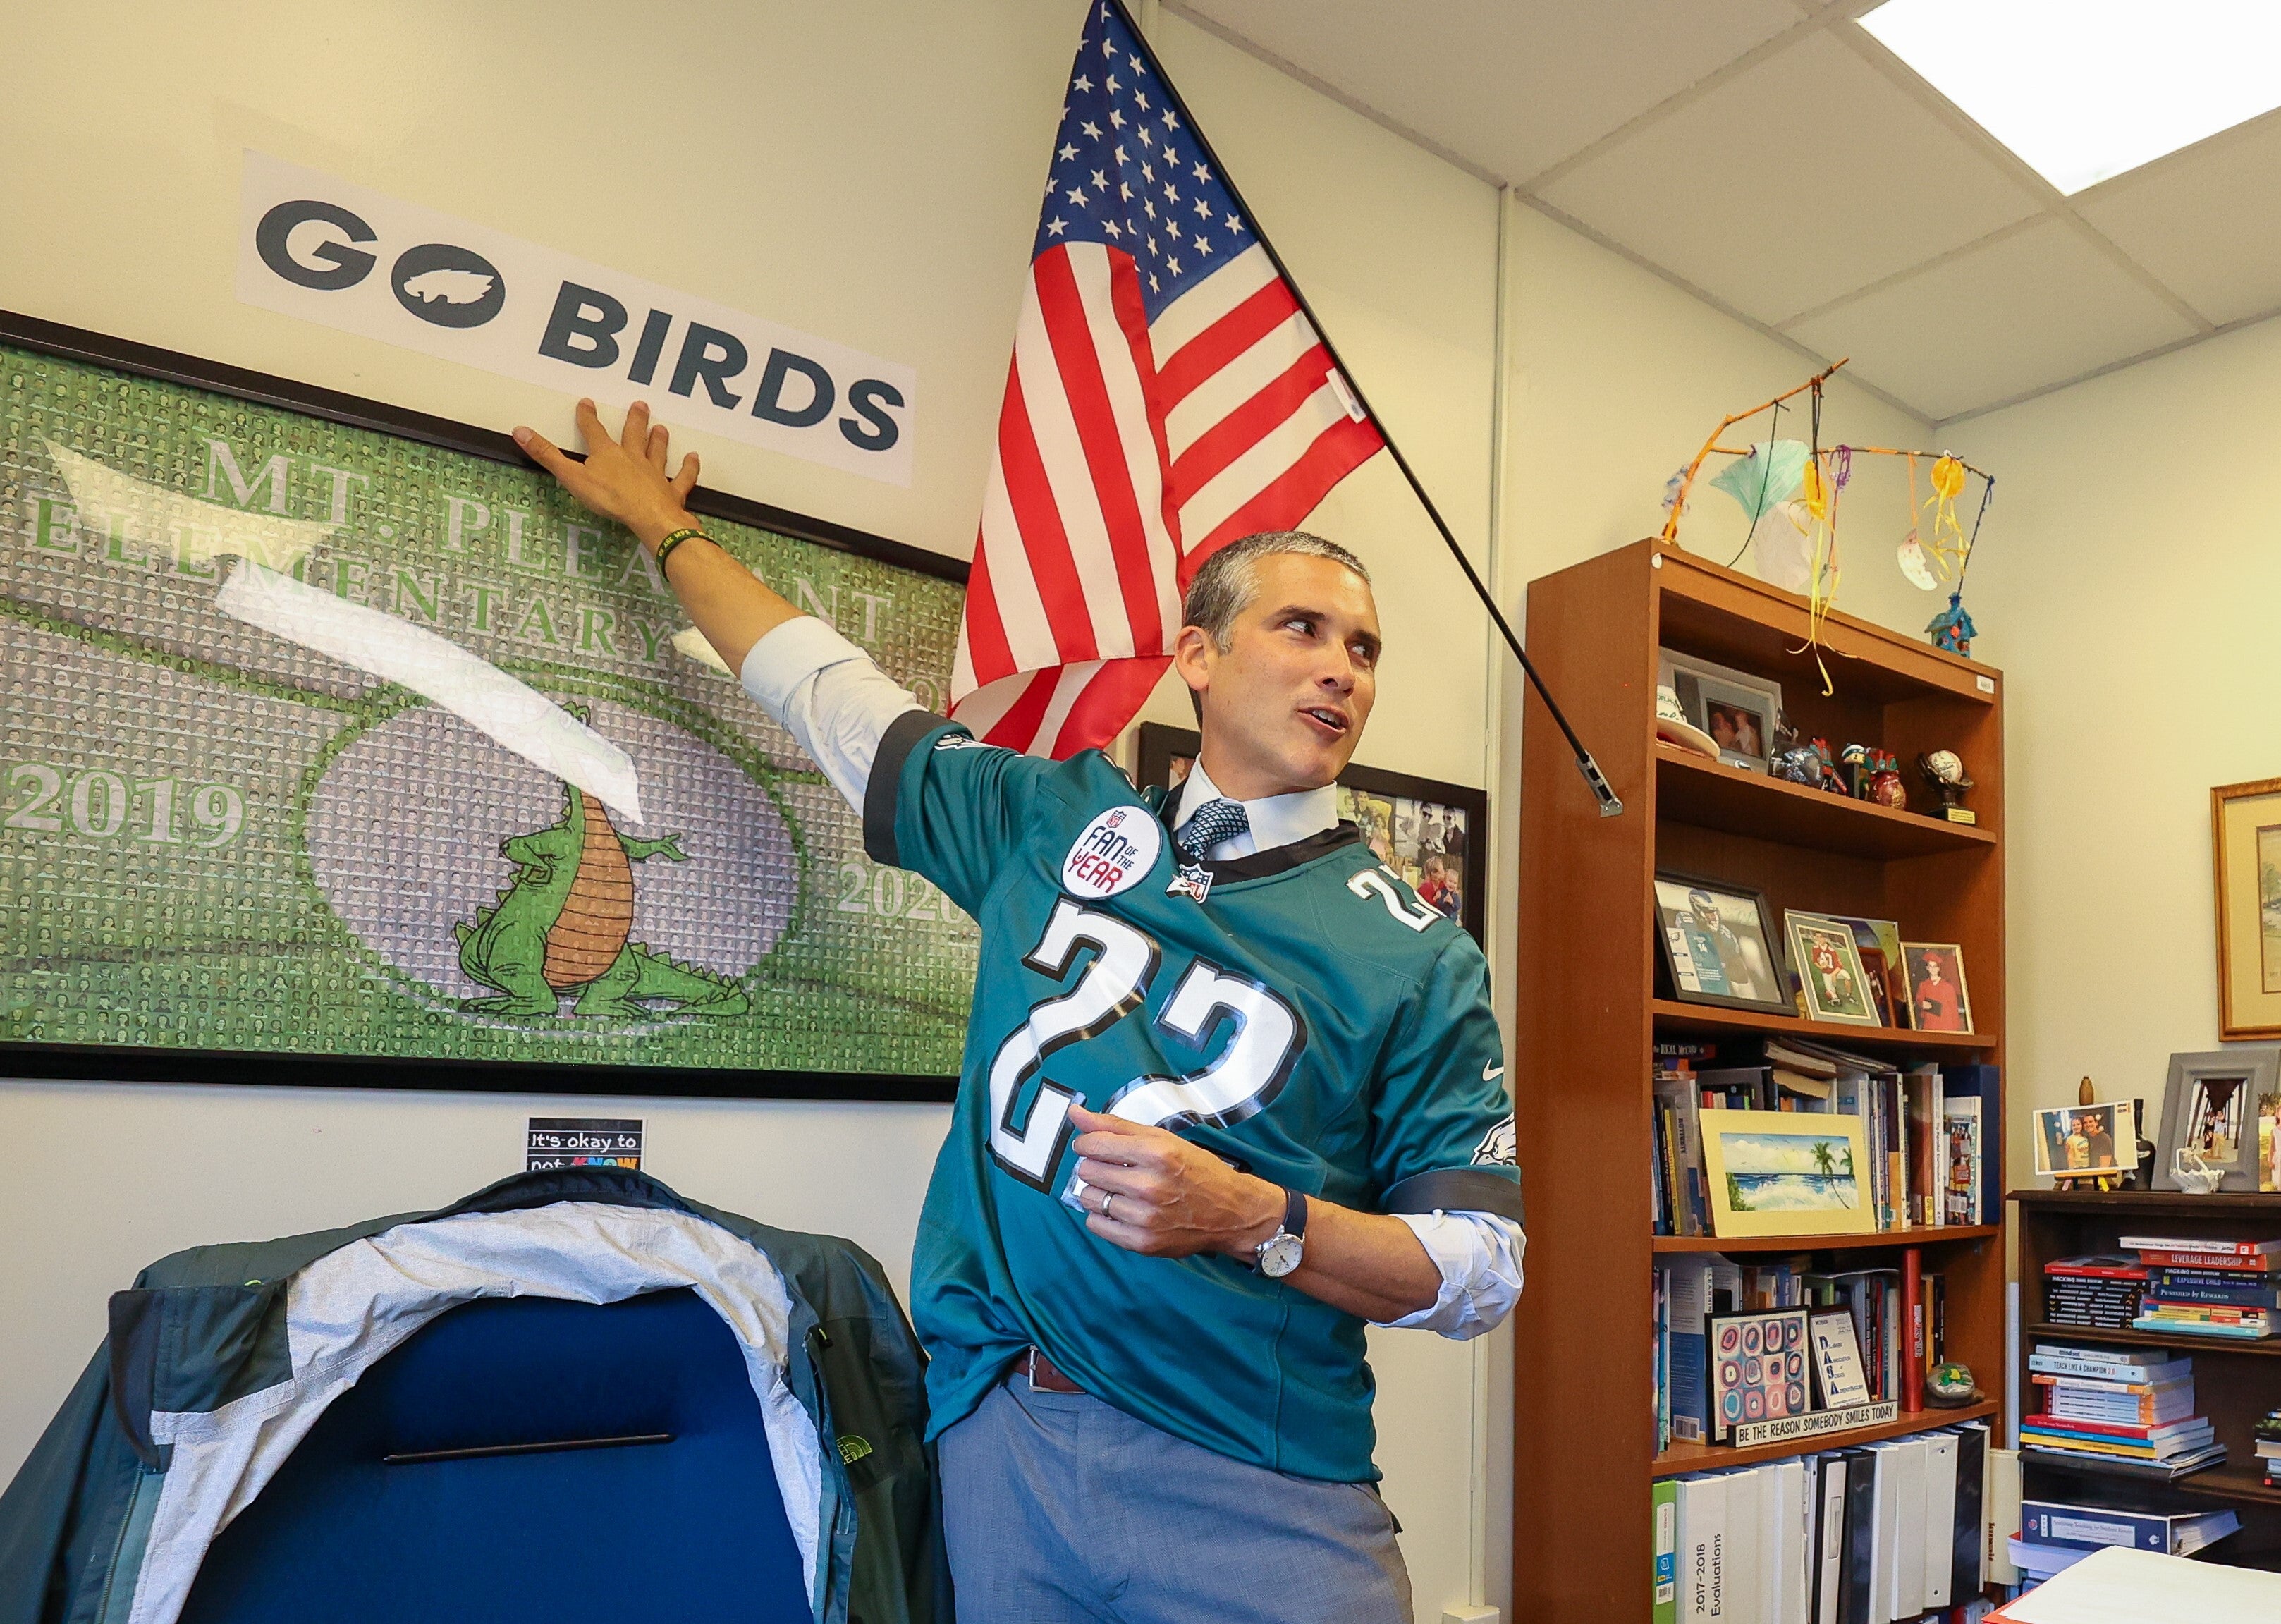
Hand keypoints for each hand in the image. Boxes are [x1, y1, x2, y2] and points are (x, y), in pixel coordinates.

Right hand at [512, 398, 698, 551]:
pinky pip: (682, 478)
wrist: (647, 516)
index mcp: (607, 454)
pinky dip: (689, 468)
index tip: (587, 402)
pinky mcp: (671, 491)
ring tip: (661, 428)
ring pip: (657, 451)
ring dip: (659, 439)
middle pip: (633, 434)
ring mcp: (654, 473)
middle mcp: (633, 458)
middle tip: (640, 404)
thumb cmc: (610, 498)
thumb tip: (520, 431)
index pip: (593, 430)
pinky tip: (694, 458)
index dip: (588, 416)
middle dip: (634, 419)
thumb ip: (547, 455)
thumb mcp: (571, 477)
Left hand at [1067, 1105, 1282, 1259]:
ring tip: (1119, 1190)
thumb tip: (1075, 1113)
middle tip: (1115, 1170)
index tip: (1094, 1147)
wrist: (1230, 1211)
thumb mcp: (1162, 1139)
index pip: (1093, 1144)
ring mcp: (1146, 1217)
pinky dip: (1102, 1216)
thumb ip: (1116, 1126)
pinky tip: (1121, 1209)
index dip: (1088, 1143)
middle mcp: (1150, 1186)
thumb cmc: (1196, 1171)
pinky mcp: (1143, 1242)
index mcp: (1156, 1153)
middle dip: (1095, 1167)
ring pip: (1088, 1198)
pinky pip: (1096, 1225)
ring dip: (1097, 1192)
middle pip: (1088, 1171)